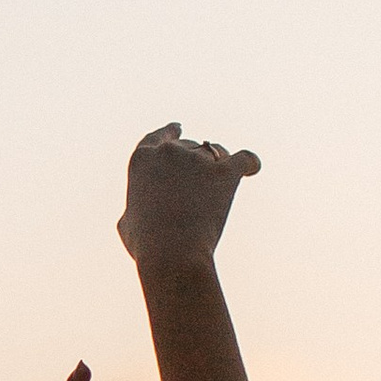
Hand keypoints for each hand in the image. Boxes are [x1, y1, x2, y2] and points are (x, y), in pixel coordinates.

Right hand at [116, 121, 260, 270]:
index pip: (157, 137)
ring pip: (216, 152)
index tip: (178, 127)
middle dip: (195, 160)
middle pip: (188, 145)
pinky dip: (250, 163)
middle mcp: (168, 152)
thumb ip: (135, 210)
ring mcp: (197, 160)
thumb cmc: (147, 245)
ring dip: (220, 163)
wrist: (171, 253)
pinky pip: (244, 159)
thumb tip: (139, 213)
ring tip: (219, 188)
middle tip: (201, 183)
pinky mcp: (224, 172)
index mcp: (142, 160)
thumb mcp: (128, 225)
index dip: (169, 131)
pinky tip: (252, 169)